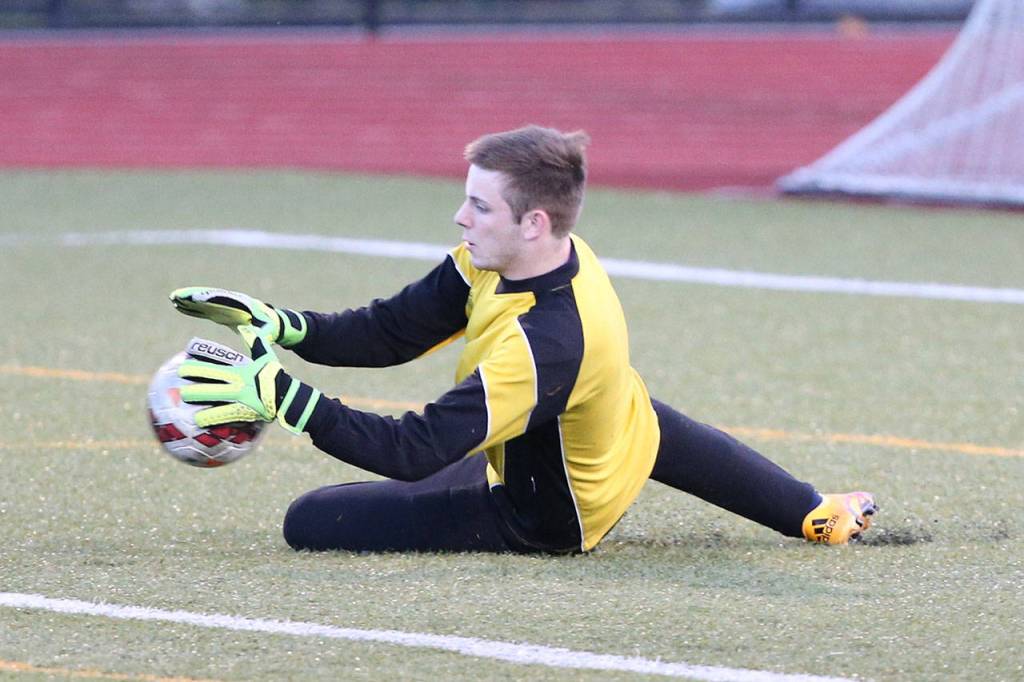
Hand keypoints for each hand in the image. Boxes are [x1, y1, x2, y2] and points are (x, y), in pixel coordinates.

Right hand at [170, 286, 306, 346]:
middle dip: (193, 295)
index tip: (195, 298)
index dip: (208, 298)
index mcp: (243, 305)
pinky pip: (205, 307)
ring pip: (205, 300)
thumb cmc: (271, 330)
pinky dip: (193, 307)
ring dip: (189, 300)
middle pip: (210, 296)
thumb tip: (256, 338)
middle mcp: (233, 301)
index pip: (223, 299)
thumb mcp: (267, 334)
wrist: (275, 323)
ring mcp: (226, 304)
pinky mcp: (222, 310)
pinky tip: (179, 307)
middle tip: (175, 296)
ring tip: (172, 299)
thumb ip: (260, 336)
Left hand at [178, 326, 320, 433]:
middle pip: (208, 385)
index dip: (196, 367)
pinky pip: (223, 417)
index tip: (182, 367)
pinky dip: (210, 419)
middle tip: (179, 386)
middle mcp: (237, 385)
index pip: (213, 367)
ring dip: (197, 402)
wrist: (287, 396)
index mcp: (240, 371)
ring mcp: (239, 400)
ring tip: (184, 403)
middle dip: (191, 386)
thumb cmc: (274, 375)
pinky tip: (198, 421)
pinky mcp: (242, 413)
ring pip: (213, 402)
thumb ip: (255, 341)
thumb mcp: (266, 356)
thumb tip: (246, 326)